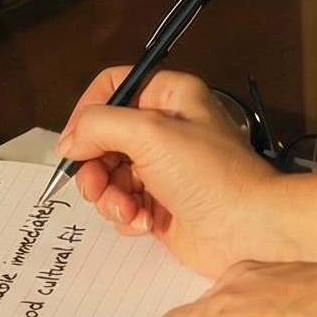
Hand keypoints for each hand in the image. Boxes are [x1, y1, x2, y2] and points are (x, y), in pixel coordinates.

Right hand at [56, 68, 292, 276]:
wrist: (248, 229)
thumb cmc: (210, 174)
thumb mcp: (150, 133)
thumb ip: (99, 125)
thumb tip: (68, 143)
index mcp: (169, 96)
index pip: (112, 88)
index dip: (86, 112)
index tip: (73, 142)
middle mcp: (164, 128)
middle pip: (102, 137)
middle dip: (93, 166)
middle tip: (95, 187)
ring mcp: (161, 168)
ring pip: (107, 175)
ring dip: (108, 196)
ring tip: (128, 210)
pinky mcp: (160, 204)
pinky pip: (122, 204)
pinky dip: (125, 215)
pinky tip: (144, 223)